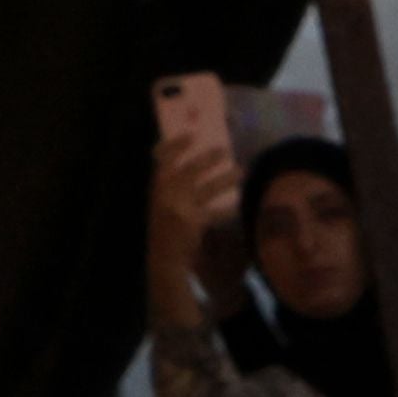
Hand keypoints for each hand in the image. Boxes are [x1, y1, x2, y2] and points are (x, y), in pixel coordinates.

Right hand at [151, 115, 248, 318]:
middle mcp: (164, 196)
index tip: (190, 135)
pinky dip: (226, 210)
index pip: (161, 160)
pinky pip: (213, 212)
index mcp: (155, 189)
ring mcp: (178, 210)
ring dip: (225, 178)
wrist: (163, 261)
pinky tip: (237, 206)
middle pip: (188, 170)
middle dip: (207, 159)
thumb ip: (173, 186)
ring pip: (205, 188)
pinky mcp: (192, 224)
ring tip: (241, 170)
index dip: (175, 146)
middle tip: (225, 149)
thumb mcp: (162, 204)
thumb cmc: (165, 231)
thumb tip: (196, 163)